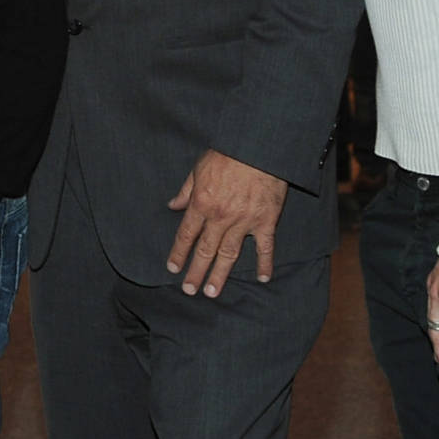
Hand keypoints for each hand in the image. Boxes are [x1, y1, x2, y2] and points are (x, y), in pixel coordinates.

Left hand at [165, 149, 288, 295]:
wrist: (258, 147)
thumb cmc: (227, 154)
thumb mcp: (199, 168)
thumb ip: (186, 190)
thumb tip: (172, 206)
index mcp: (202, 203)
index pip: (186, 235)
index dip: (178, 253)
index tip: (173, 269)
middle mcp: (220, 217)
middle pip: (205, 250)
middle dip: (195, 272)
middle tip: (189, 290)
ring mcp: (244, 222)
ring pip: (229, 254)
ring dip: (220, 274)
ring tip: (212, 292)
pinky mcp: (266, 221)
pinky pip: (265, 248)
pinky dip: (264, 264)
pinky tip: (262, 278)